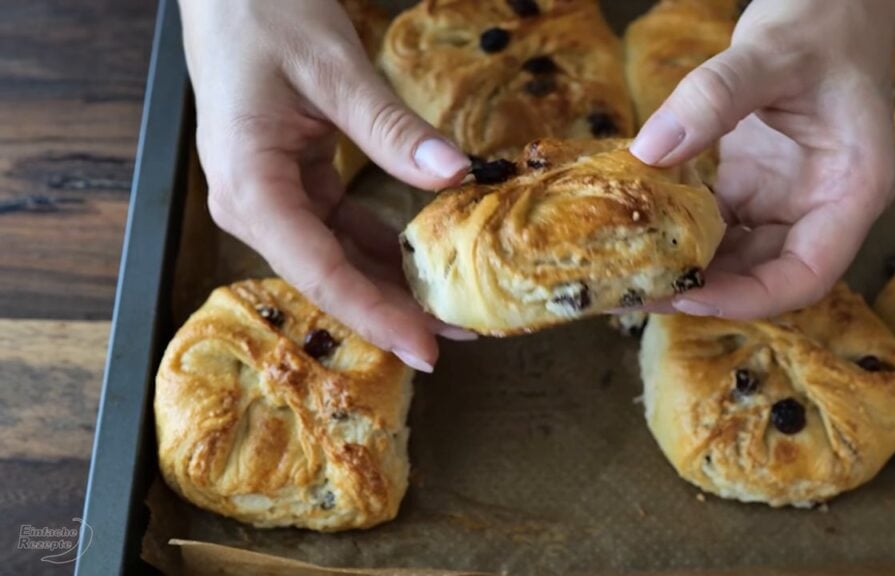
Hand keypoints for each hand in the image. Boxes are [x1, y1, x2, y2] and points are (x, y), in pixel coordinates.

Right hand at [180, 0, 473, 371]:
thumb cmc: (261, 14)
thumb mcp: (334, 69)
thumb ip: (392, 129)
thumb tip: (456, 173)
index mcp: (250, 186)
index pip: (321, 272)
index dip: (377, 316)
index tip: (427, 349)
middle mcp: (253, 205)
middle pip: (330, 278)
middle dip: (394, 310)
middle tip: (460, 334)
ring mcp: (271, 197)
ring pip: (337, 261)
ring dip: (392, 284)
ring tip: (451, 308)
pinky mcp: (291, 184)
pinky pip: (339, 230)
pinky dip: (381, 248)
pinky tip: (423, 263)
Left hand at [630, 0, 894, 318]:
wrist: (833, 0)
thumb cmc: (822, 22)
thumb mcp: (769, 54)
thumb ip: (713, 98)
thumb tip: (649, 149)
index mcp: (851, 190)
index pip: (807, 274)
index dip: (750, 298)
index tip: (688, 296)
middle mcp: (822, 207)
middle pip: (765, 276)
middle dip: (703, 290)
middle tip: (635, 290)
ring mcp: (787, 199)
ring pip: (736, 257)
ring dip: (686, 267)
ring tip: (628, 272)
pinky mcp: (755, 185)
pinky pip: (716, 224)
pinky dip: (680, 230)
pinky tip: (638, 230)